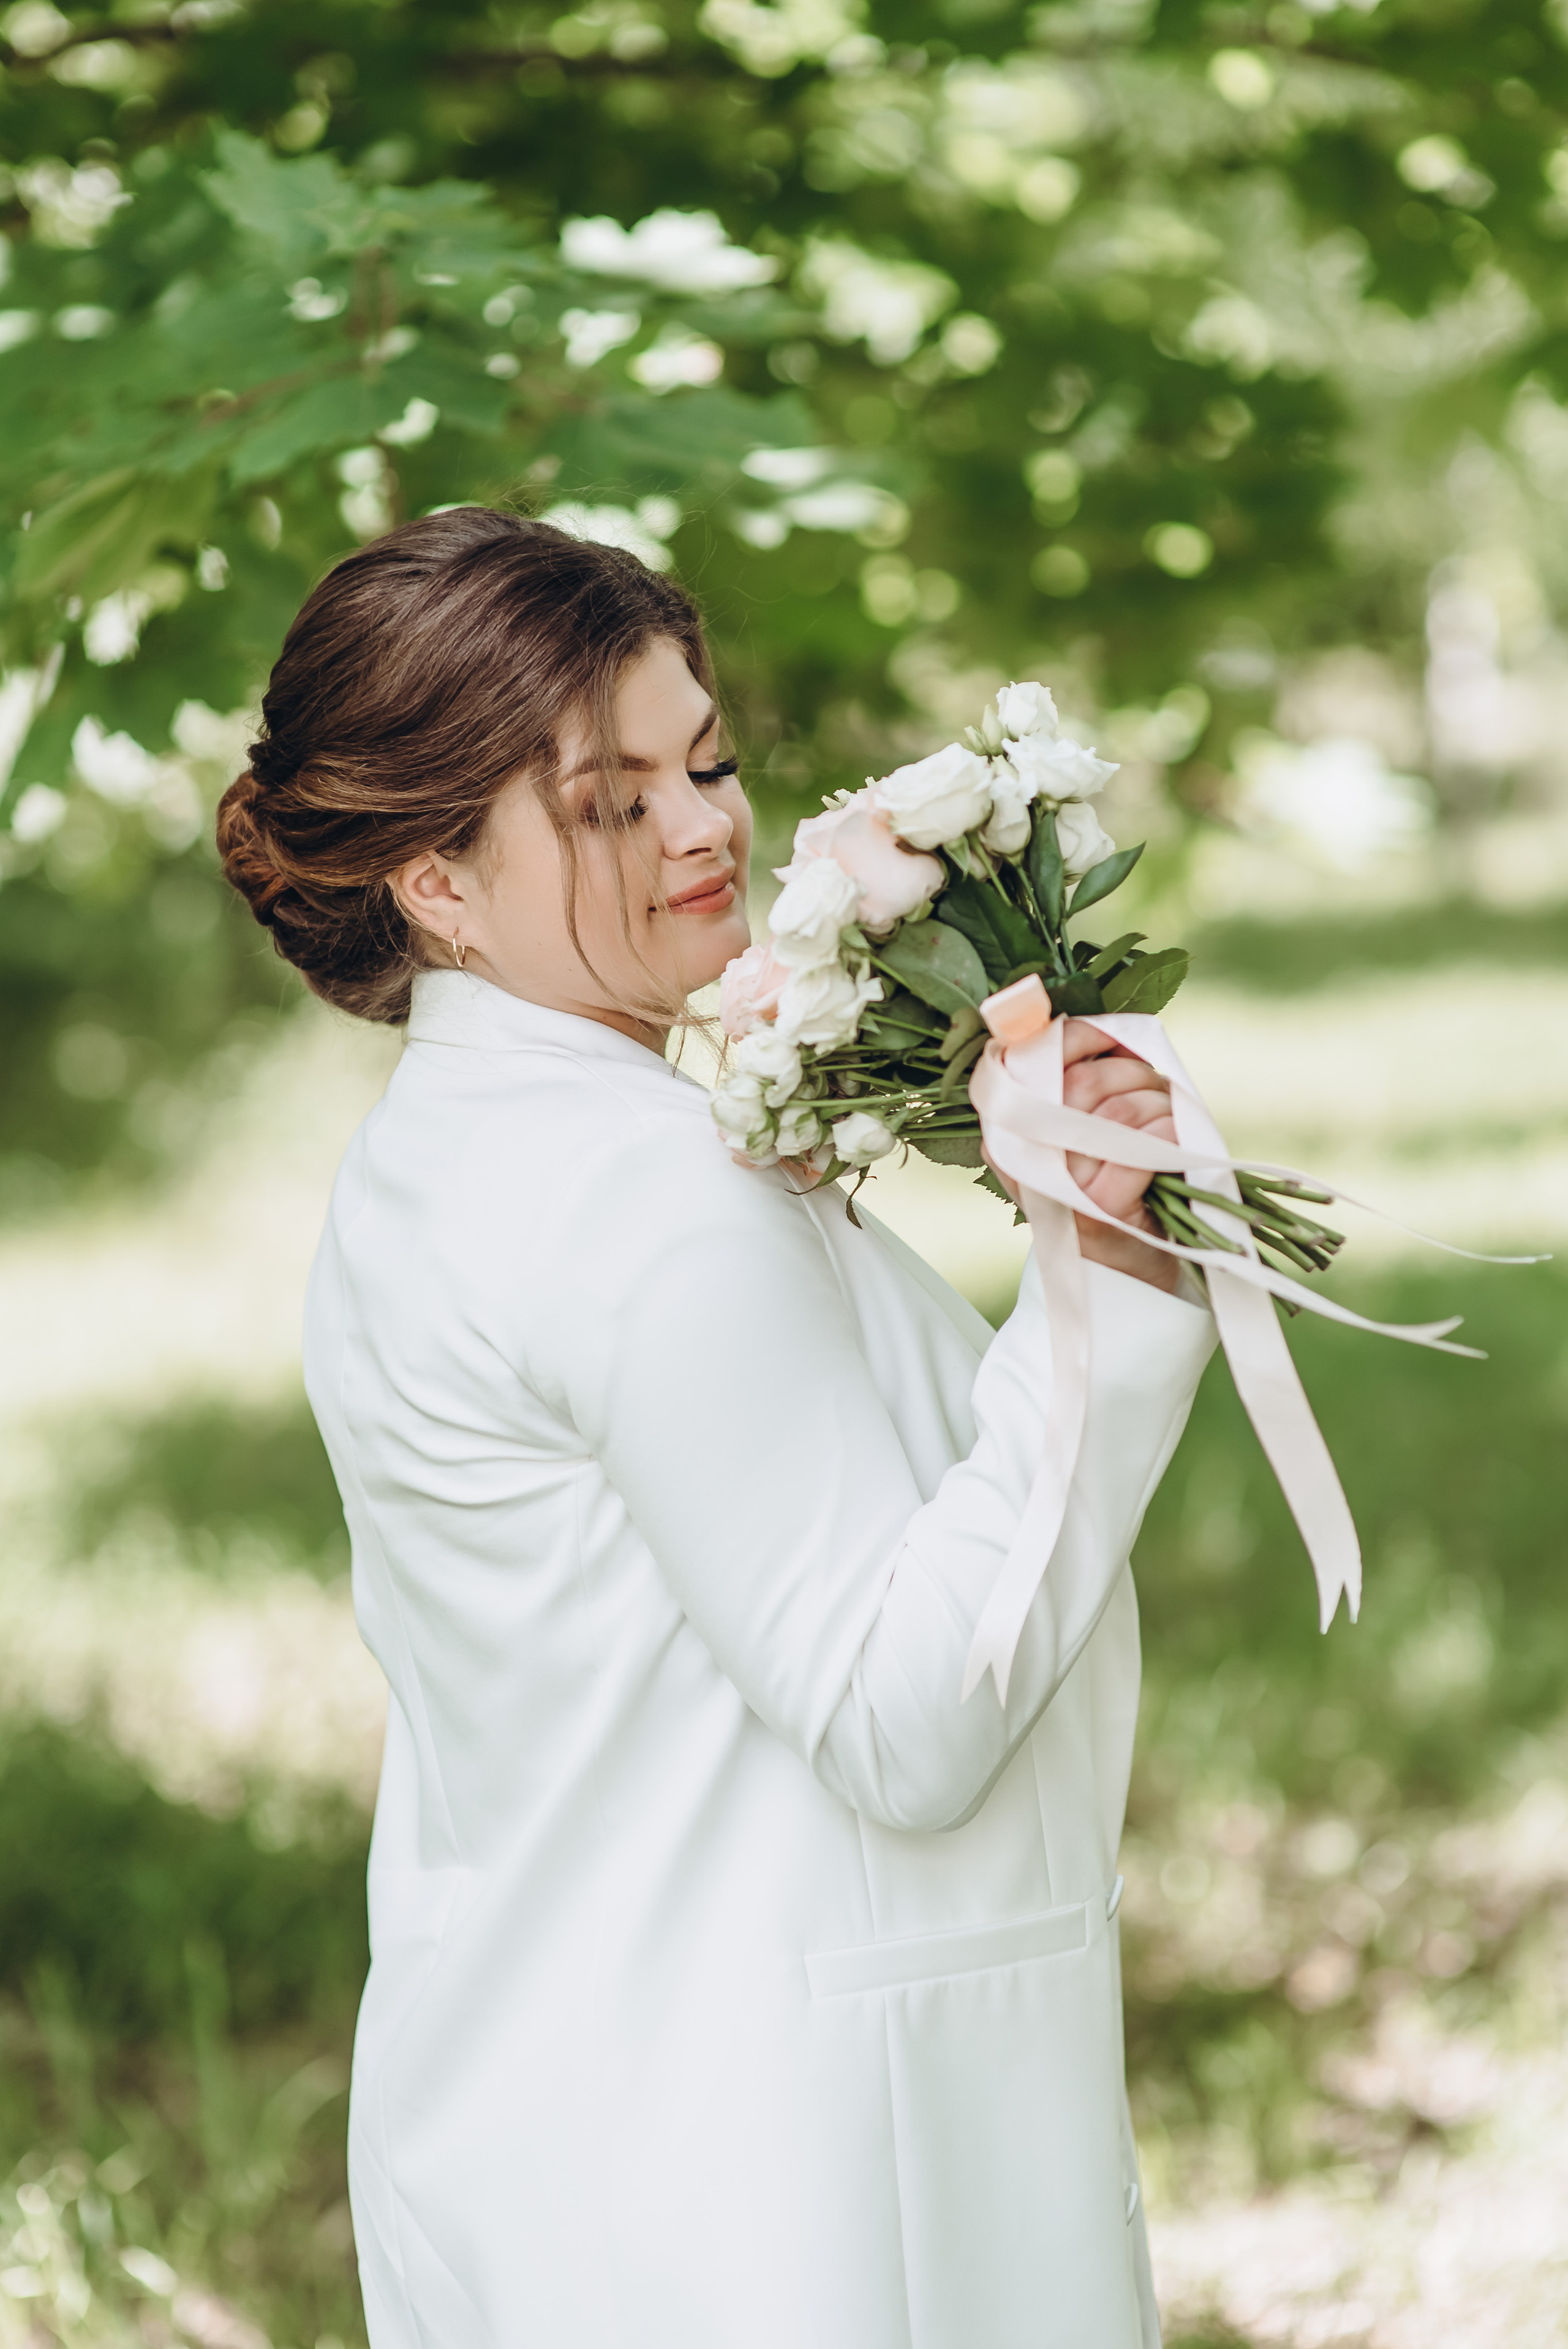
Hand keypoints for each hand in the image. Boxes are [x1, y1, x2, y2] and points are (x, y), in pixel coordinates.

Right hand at [983, 1019, 1179, 1294]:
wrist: (1122, 1287)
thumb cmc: (1108, 1203)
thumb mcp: (1077, 1143)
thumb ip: (1071, 1090)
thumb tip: (1097, 1029)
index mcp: (1006, 1136)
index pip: (1027, 1060)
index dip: (1075, 1037)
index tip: (1111, 1035)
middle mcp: (1021, 1163)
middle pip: (1081, 1082)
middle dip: (1131, 1073)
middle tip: (1156, 1089)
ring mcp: (1058, 1192)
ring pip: (1117, 1111)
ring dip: (1159, 1104)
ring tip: (1169, 1123)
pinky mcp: (1098, 1216)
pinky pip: (1142, 1150)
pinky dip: (1169, 1137)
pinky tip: (1175, 1147)